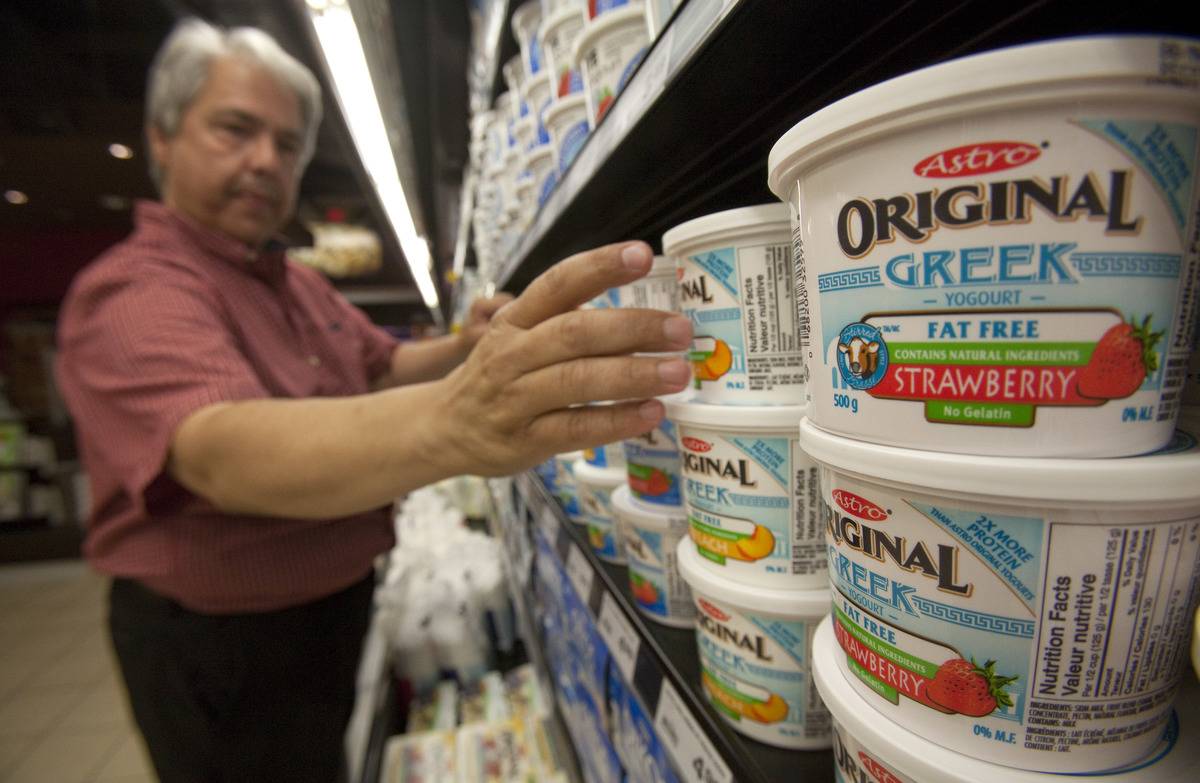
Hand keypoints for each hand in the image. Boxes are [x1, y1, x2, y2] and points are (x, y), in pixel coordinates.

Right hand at [432, 241, 692, 476]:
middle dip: (633, 328)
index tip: (643, 255)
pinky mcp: (525, 440)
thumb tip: (646, 313)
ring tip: (678, 372)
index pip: (559, 283)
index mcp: (516, 319)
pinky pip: (576, 428)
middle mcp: (513, 354)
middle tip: (680, 330)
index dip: (600, 266)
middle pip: (575, 332)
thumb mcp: (518, 336)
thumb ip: (566, 321)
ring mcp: (516, 398)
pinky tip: (652, 413)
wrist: (445, 428)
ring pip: (578, 380)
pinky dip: (617, 421)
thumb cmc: (498, 376)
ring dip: (633, 375)